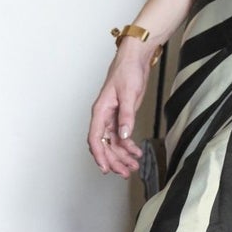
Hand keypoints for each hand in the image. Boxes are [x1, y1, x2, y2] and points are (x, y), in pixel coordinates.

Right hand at [88, 42, 150, 177]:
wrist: (135, 59)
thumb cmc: (127, 71)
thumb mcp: (129, 94)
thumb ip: (126, 116)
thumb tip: (124, 136)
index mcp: (100, 111)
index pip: (95, 138)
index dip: (99, 155)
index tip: (105, 168)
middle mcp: (103, 116)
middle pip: (104, 144)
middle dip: (114, 160)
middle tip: (125, 172)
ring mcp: (112, 117)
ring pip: (113, 142)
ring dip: (122, 155)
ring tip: (133, 166)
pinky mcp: (121, 116)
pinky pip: (121, 136)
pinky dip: (128, 146)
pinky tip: (136, 152)